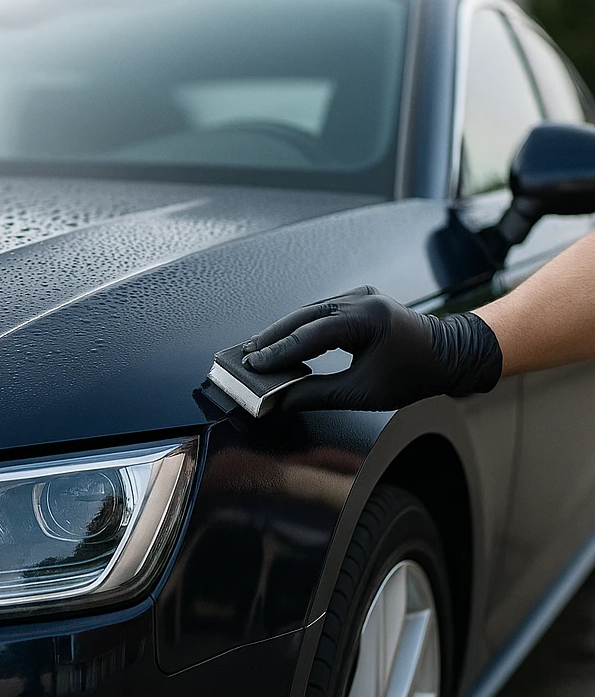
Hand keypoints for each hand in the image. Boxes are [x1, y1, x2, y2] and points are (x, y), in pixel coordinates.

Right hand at [242, 286, 502, 412]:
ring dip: (282, 331)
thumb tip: (284, 399)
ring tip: (257, 349)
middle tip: (245, 355)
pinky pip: (321, 311)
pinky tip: (284, 339)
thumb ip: (318, 394)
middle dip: (272, 337)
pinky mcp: (360, 300)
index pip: (308, 336)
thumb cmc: (415, 373)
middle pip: (302, 317)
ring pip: (309, 312)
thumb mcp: (364, 393)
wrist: (452, 353)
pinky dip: (300, 326)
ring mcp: (360, 296)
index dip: (277, 352)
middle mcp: (361, 300)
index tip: (252, 365)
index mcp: (365, 319)